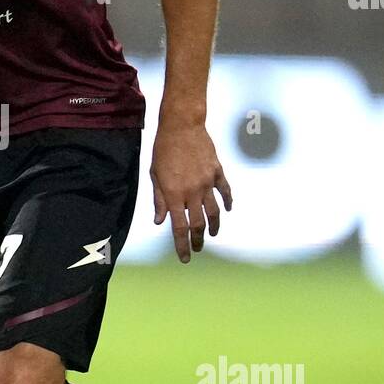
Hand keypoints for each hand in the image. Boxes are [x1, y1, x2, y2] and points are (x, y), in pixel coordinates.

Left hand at [150, 122, 232, 262]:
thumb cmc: (163, 149)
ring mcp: (207, 182)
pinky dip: (228, 202)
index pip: (179, 227)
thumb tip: (160, 221)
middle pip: (199, 224)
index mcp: (174, 194)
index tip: (185, 258)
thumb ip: (159, 200)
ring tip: (212, 234)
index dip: (182, 245)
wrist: (182, 125)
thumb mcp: (155, 175)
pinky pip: (225, 191)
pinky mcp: (217, 171)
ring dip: (214, 226)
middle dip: (198, 240)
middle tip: (197, 248)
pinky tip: (228, 209)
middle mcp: (192, 191)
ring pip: (214, 211)